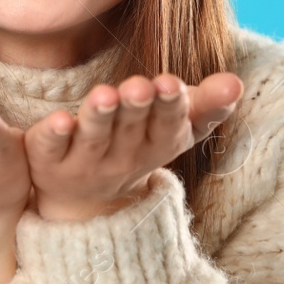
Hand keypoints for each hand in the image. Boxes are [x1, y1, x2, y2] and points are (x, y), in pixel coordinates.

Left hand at [24, 71, 243, 221]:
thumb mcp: (175, 128)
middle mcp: (121, 156)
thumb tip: (236, 83)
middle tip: (139, 86)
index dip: (169, 106)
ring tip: (104, 95)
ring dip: (99, 116)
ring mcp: (84, 161)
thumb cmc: (136, 144)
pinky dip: (54, 135)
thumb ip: (206, 105)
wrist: (85, 200)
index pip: (167, 125)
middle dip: (136, 107)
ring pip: (93, 137)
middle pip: (130, 128)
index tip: (170, 84)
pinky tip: (59, 120)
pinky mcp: (47, 161)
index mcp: (155, 143)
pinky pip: (50, 147)